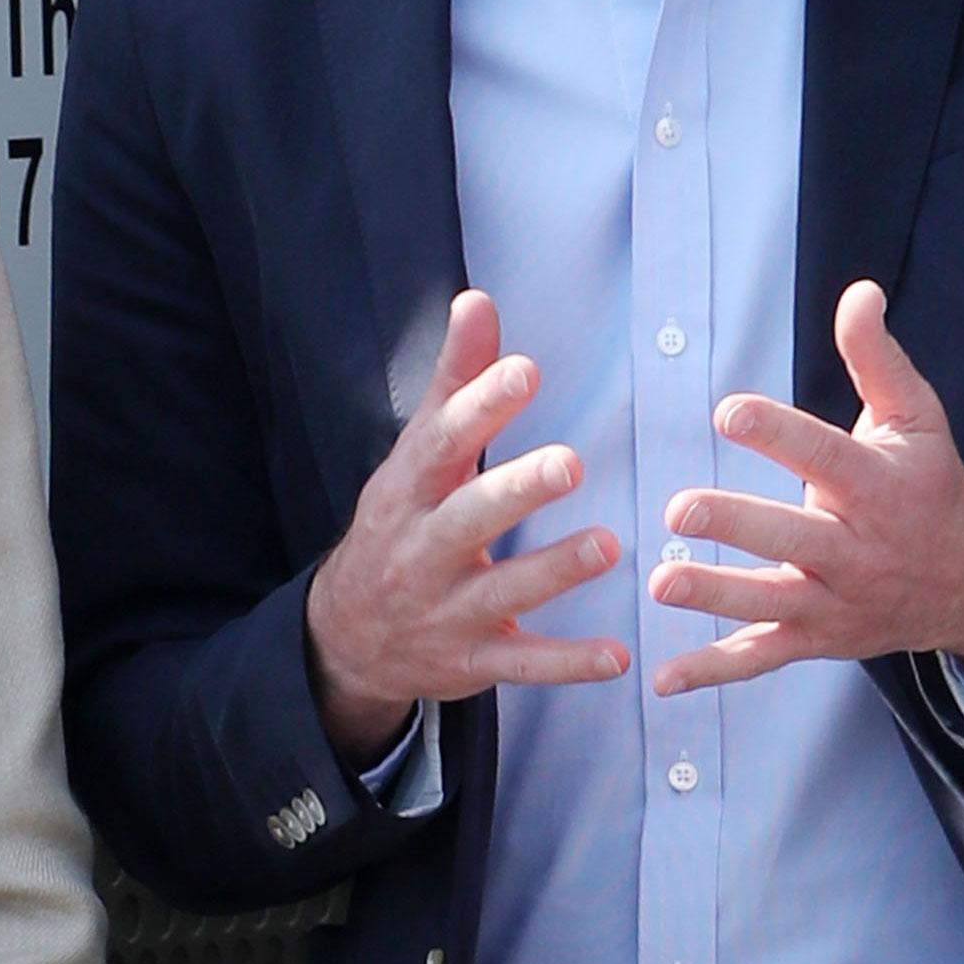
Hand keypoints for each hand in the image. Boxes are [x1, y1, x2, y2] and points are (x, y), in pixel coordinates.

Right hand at [302, 291, 629, 763]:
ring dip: (554, 570)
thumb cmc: (399, 523)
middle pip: (467, 517)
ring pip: (501, 591)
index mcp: (409, 490)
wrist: (345, 636)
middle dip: (516, 491)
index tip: (524, 371)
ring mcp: (446, 609)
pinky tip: (619, 657)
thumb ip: (455, 382)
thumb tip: (477, 300)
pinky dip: (569, 663)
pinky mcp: (472, 660)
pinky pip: (523, 663)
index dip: (480, 405)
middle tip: (569, 462)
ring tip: (608, 545)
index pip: (441, 442)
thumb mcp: (415, 455)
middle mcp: (423, 548)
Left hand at [646, 280, 963, 697]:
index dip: (778, 434)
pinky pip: (761, 659)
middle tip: (682, 509)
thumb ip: (877, 359)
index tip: (727, 411)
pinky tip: (663, 678)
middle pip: (794, 539)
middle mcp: (855, 551)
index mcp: (877, 488)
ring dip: (715, 596)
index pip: (825, 457)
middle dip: (738, 527)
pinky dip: (712, 671)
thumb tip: (858, 291)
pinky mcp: (815, 639)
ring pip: (771, 603)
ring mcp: (833, 602)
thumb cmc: (928, 485)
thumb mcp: (916, 418)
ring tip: (661, 581)